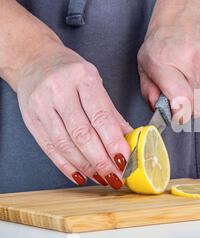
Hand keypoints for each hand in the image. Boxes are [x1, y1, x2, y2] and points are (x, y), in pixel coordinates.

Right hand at [16, 45, 131, 188]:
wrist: (35, 61)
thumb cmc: (70, 72)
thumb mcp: (96, 83)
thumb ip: (113, 114)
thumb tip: (131, 140)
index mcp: (83, 78)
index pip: (101, 116)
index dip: (113, 142)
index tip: (125, 159)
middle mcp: (59, 90)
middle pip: (82, 134)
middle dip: (101, 160)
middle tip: (115, 175)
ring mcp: (42, 106)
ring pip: (65, 144)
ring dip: (86, 166)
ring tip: (102, 177)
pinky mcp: (30, 120)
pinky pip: (50, 149)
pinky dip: (67, 166)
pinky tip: (81, 174)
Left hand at [137, 0, 199, 123]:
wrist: (189, 7)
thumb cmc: (164, 35)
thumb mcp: (145, 61)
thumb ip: (150, 90)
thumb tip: (160, 111)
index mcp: (165, 63)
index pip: (182, 103)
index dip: (180, 115)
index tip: (176, 114)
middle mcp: (190, 60)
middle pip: (197, 105)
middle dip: (188, 106)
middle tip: (180, 94)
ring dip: (197, 89)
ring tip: (189, 70)